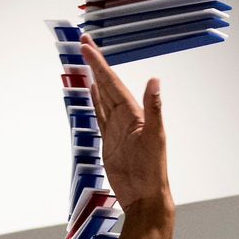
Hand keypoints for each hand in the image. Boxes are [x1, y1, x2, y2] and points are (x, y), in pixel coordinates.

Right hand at [80, 34, 171, 211]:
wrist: (144, 195)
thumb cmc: (152, 170)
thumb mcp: (155, 137)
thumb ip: (153, 108)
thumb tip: (155, 80)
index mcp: (135, 112)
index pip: (113, 82)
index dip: (100, 64)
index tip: (88, 47)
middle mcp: (126, 116)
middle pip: (107, 84)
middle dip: (95, 63)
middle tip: (83, 43)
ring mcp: (117, 128)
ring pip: (103, 96)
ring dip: (94, 78)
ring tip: (86, 61)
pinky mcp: (109, 140)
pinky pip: (100, 115)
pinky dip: (95, 101)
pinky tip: (92, 90)